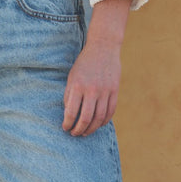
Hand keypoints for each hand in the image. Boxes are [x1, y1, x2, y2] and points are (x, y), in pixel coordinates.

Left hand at [62, 0, 129, 136]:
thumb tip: (68, 114)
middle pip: (86, 118)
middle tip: (74, 133)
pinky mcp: (115, 91)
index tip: (65, 128)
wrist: (103, 48)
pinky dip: (104, 121)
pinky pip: (110, 111)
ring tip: (85, 132)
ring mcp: (105, 91)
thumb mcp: (72, 77)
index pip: (71, 112)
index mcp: (78, 86)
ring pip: (99, 118)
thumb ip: (70, 96)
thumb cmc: (84, 64)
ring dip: (91, 129)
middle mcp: (92, 90)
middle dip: (78, 130)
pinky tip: (98, 124)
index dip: (67, 124)